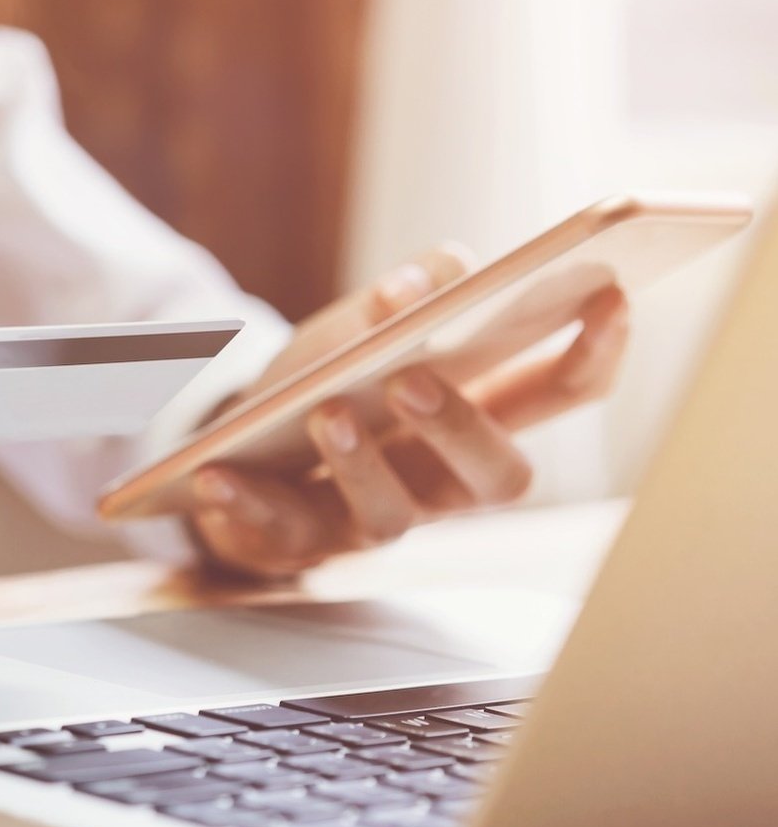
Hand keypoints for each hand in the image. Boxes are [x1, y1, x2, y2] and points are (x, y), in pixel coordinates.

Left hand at [190, 249, 629, 578]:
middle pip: (497, 476)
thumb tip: (421, 282)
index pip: (560, 393)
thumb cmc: (321, 380)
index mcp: (475, 414)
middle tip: (416, 377)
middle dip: (463, 428)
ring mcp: (373, 519)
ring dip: (362, 463)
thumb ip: (401, 295)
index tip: (609, 298)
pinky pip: (280, 534)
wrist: (235, 448)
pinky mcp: (299, 544)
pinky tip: (216, 474)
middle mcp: (439, 479)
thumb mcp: (355, 324)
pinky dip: (246, 502)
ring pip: (394, 517)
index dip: (594, 354)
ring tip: (328, 412)